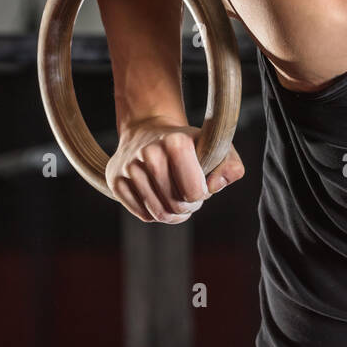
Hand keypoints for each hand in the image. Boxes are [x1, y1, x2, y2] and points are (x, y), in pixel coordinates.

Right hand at [106, 116, 244, 223]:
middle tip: (190, 195)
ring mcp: (128, 167)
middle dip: (188, 206)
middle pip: (175, 205)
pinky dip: (156, 214)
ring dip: (174, 213)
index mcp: (175, 142)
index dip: (201, 195)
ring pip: (158, 213)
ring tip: (178, 198)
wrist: (148, 131)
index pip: (193, 192)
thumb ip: (231, 167)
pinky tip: (161, 199)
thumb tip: (213, 187)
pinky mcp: (115, 181)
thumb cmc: (190, 144)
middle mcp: (148, 152)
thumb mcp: (217, 148)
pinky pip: (143, 215)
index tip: (201, 185)